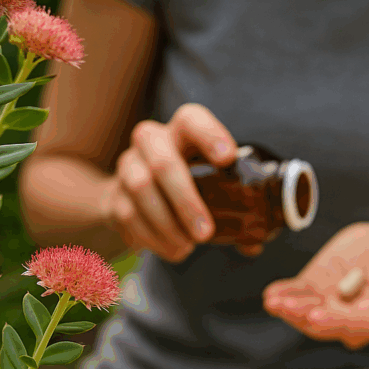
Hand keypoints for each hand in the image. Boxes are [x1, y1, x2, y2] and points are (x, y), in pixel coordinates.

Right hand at [99, 103, 262, 262]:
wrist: (133, 196)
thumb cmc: (186, 185)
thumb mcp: (209, 183)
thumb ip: (233, 207)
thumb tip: (254, 243)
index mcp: (182, 132)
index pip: (192, 119)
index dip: (210, 135)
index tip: (228, 159)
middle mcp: (151, 142)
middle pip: (163, 162)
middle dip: (186, 201)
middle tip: (205, 233)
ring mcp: (128, 166)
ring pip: (142, 190)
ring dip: (168, 224)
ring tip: (188, 246)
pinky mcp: (113, 195)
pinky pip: (129, 216)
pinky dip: (153, 238)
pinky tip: (172, 249)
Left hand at [263, 220, 368, 348]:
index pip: (358, 325)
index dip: (336, 322)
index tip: (316, 317)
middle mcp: (356, 316)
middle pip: (329, 323)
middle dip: (305, 317)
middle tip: (286, 309)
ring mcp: (335, 303)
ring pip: (310, 312)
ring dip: (290, 308)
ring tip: (274, 302)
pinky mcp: (321, 288)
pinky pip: (301, 295)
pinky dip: (286, 294)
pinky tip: (271, 294)